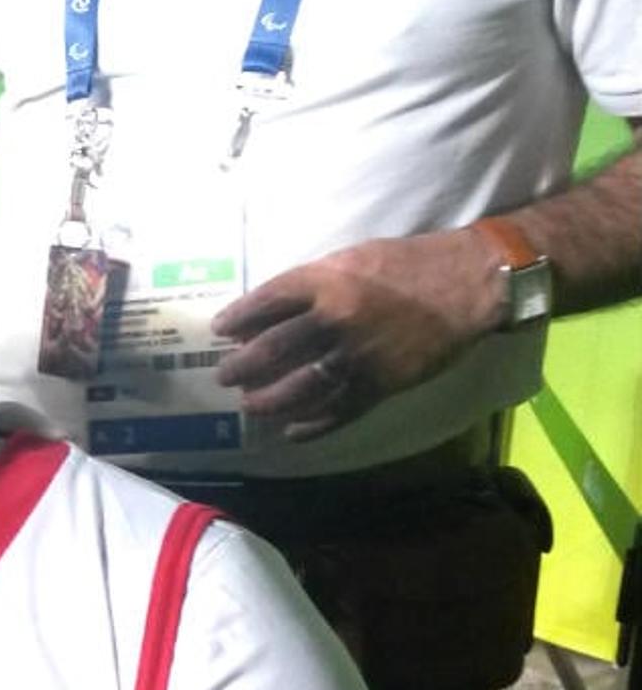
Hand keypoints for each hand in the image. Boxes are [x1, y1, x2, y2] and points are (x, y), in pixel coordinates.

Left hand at [212, 228, 500, 440]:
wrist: (470, 283)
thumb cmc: (408, 264)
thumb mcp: (353, 258)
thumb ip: (311, 283)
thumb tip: (269, 310)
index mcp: (327, 281)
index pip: (267, 301)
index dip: (238, 317)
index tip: (220, 329)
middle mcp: (336, 318)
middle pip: (273, 348)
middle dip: (242, 366)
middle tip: (225, 376)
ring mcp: (358, 354)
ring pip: (299, 385)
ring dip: (268, 399)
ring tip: (250, 404)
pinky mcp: (381, 382)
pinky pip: (338, 411)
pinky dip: (311, 425)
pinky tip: (291, 430)